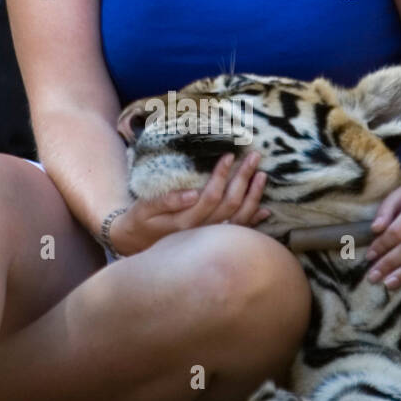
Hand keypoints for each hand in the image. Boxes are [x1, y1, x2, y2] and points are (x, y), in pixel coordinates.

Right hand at [109, 150, 269, 255]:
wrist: (136, 245)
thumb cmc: (140, 222)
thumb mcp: (145, 208)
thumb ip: (168, 201)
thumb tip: (193, 193)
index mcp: (186, 222)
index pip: (211, 195)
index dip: (222, 175)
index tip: (230, 155)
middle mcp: (202, 233)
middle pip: (231, 204)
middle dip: (244, 178)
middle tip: (255, 156)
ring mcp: (210, 239)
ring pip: (239, 219)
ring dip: (253, 196)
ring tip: (263, 175)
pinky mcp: (213, 243)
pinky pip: (238, 233)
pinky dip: (253, 221)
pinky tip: (265, 210)